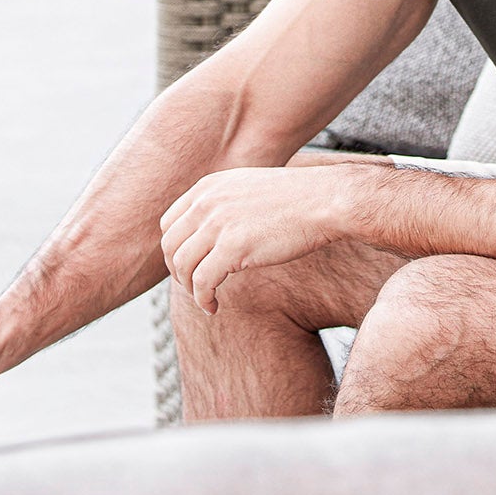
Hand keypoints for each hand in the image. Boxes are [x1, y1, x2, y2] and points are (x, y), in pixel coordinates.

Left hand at [159, 165, 357, 312]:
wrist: (326, 201)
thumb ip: (224, 204)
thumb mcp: (249, 190)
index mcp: (208, 187)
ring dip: (189, 289)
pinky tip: (213, 307)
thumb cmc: (297, 200)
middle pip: (170, 246)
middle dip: (177, 272)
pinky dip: (202, 299)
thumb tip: (212, 231)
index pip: (169, 223)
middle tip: (194, 287)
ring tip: (205, 299)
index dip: (174, 250)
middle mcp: (207, 202)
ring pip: (183, 266)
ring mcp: (218, 224)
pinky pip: (202, 282)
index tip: (189, 267)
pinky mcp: (233, 247)